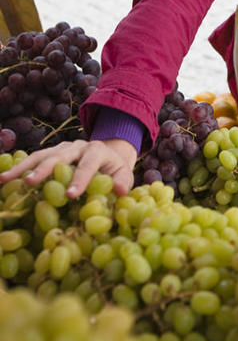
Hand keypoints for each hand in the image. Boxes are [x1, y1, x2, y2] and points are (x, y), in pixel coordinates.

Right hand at [0, 138, 136, 197]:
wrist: (109, 155)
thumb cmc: (114, 170)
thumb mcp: (123, 174)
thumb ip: (123, 182)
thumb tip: (120, 191)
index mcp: (97, 151)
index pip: (88, 164)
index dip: (80, 179)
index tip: (71, 195)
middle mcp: (78, 146)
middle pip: (60, 155)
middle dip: (45, 169)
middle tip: (30, 183)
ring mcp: (63, 148)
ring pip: (42, 155)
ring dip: (24, 166)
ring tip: (6, 179)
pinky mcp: (52, 152)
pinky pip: (34, 158)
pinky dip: (19, 167)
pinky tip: (4, 178)